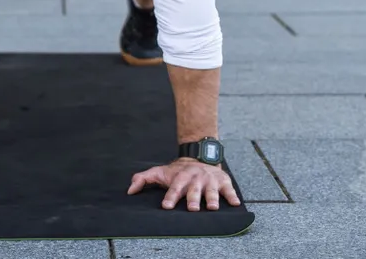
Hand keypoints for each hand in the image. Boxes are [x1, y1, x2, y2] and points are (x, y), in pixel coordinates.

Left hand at [127, 158, 241, 210]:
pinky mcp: (223, 181)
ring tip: (213, 207)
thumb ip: (143, 179)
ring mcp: (210, 180)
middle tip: (192, 209)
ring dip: (212, 198)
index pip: (174, 188)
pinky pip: (229, 189)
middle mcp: (196, 178)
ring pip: (211, 190)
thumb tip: (129, 190)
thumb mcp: (159, 172)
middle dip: (193, 199)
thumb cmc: (177, 171)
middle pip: (194, 190)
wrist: (199, 155)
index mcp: (181, 178)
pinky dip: (232, 196)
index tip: (166, 206)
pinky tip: (236, 204)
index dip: (170, 197)